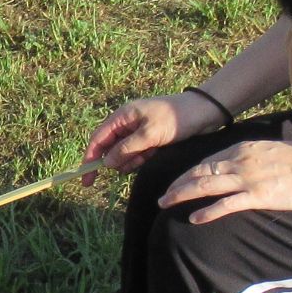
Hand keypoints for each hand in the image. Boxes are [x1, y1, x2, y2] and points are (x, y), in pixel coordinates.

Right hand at [83, 91, 216, 171]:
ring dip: (132, 160)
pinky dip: (142, 159)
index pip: (98, 139)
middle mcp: (127, 123)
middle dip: (117, 160)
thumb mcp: (149, 135)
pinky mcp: (150, 139)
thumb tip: (105, 163)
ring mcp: (138, 131)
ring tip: (150, 155)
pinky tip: (153, 155)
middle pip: (110, 148)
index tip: (86, 179)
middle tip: (131, 166)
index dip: (90, 158)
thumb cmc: (176, 119)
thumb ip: (126, 149)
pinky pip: (138, 154)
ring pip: (124, 153)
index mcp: (122, 116)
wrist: (204, 112)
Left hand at [158, 136, 291, 225]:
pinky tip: (195, 218)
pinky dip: (208, 211)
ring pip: (205, 185)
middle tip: (161, 196)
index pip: (207, 161)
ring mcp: (249, 178)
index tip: (175, 182)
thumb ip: (251, 158)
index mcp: (244, 148)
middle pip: (200, 172)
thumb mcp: (271, 152)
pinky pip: (226, 204)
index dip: (188, 172)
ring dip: (182, 195)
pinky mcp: (259, 196)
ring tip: (166, 204)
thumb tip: (236, 168)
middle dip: (177, 184)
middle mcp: (241, 161)